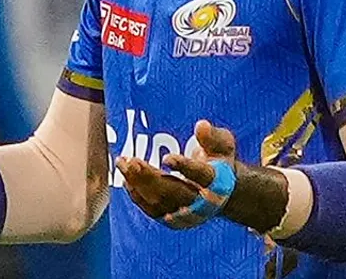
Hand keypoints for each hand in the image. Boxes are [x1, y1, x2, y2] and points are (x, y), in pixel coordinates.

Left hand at [117, 119, 238, 228]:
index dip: (185, 167)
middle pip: (175, 192)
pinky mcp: (173, 218)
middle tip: (132, 161)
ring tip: (123, 164)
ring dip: (138, 184)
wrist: (221, 191)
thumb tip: (200, 125)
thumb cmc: (218, 160)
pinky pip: (152, 210)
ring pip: (160, 202)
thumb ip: (212, 136)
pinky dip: (137, 195)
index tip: (167, 158)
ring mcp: (187, 213)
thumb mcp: (222, 144)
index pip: (201, 175)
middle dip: (151, 177)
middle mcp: (202, 201)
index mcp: (217, 181)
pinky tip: (127, 179)